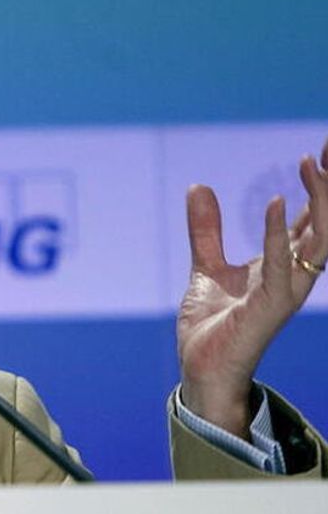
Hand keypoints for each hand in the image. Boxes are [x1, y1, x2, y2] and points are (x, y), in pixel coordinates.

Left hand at [178, 143, 327, 437]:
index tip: (322, 148)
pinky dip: (280, 233)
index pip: (311, 216)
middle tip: (327, 145)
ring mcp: (286, 289)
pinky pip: (282, 264)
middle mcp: (292, 274)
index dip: (319, 183)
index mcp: (282, 264)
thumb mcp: (206, 266)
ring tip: (313, 162)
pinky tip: (278, 203)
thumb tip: (198, 186)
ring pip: (320, 239)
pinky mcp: (270, 306)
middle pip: (325, 221)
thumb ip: (207, 230)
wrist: (201, 369)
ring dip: (319, 201)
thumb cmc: (212, 326)